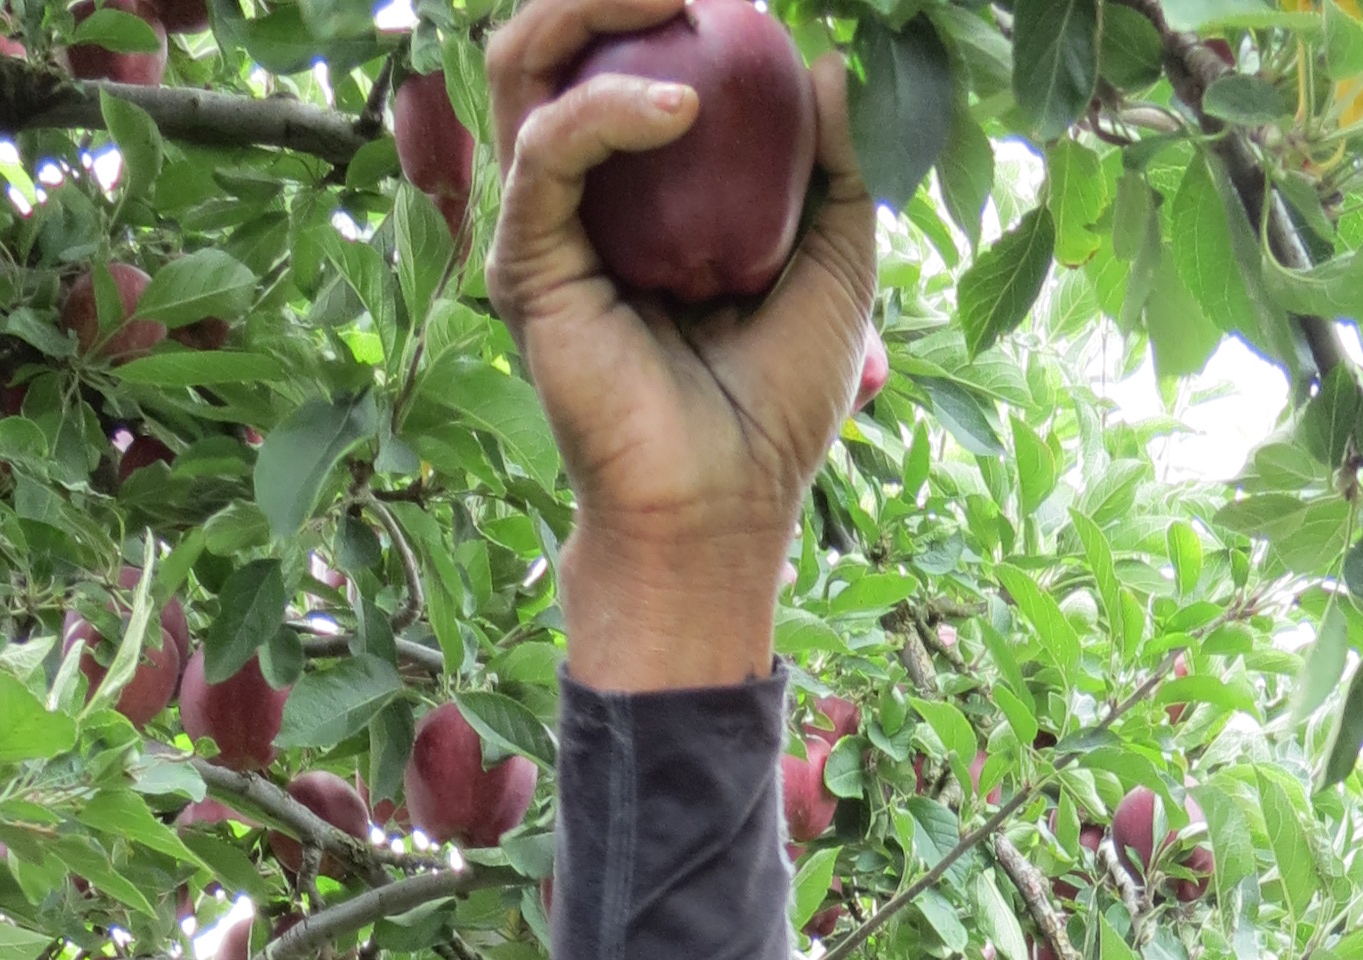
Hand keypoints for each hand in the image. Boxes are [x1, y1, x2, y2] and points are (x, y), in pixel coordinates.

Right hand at [486, 0, 873, 689]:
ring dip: (590, 6)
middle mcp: (579, 200)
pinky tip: (682, 104)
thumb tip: (825, 63)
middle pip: (560, 41)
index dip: (663, 6)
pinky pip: (550, 151)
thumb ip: (835, 167)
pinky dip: (610, 111)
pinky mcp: (526, 265)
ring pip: (528, 68)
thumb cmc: (777, 408)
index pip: (626, 58)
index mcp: (640, 195)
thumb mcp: (836, 267)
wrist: (727, 507)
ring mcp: (543, 230)